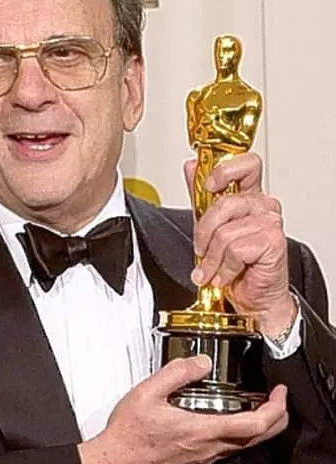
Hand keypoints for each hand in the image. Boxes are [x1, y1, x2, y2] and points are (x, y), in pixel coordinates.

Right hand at [78, 356, 287, 463]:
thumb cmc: (128, 435)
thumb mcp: (147, 392)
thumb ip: (176, 373)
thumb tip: (200, 362)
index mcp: (202, 430)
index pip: (254, 424)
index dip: (275, 408)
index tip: (279, 393)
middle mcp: (208, 449)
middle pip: (259, 439)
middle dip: (276, 418)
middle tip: (277, 399)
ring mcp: (203, 459)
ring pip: (244, 446)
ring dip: (258, 426)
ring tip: (254, 405)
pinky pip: (226, 450)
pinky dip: (238, 434)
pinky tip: (224, 420)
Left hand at [184, 152, 296, 335]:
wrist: (252, 299)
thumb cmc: (236, 265)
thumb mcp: (209, 227)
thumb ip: (200, 197)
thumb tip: (191, 167)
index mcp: (249, 196)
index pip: (246, 164)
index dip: (224, 170)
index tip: (208, 185)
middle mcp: (263, 206)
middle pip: (224, 203)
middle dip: (204, 232)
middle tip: (202, 250)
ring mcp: (270, 222)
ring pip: (225, 232)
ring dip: (212, 258)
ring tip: (213, 269)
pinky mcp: (272, 241)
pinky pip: (235, 249)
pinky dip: (224, 268)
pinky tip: (226, 275)